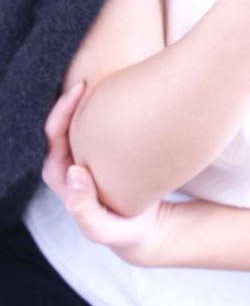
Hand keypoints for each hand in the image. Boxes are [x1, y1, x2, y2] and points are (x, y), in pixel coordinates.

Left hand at [42, 82, 169, 264]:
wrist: (141, 227)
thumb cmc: (119, 228)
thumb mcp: (102, 228)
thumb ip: (84, 208)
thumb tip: (75, 172)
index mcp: (60, 176)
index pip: (53, 136)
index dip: (62, 110)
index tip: (82, 89)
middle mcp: (69, 160)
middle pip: (62, 122)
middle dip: (72, 97)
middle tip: (92, 78)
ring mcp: (86, 152)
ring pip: (79, 120)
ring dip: (88, 99)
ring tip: (104, 78)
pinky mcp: (104, 148)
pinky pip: (98, 123)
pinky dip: (105, 106)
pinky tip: (120, 92)